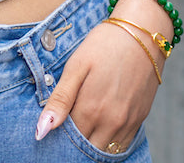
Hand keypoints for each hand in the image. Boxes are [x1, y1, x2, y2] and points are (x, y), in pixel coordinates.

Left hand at [34, 18, 160, 148]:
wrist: (142, 34)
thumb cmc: (104, 45)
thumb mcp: (76, 66)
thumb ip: (60, 100)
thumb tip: (41, 131)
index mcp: (90, 109)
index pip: (68, 139)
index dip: (59, 134)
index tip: (55, 124)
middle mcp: (110, 122)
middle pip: (86, 148)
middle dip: (74, 142)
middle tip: (68, 125)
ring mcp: (127, 123)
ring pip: (104, 150)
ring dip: (92, 143)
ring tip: (83, 124)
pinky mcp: (140, 119)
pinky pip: (122, 145)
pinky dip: (109, 142)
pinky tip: (101, 126)